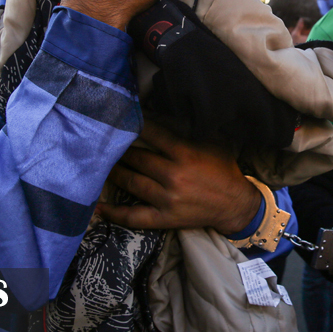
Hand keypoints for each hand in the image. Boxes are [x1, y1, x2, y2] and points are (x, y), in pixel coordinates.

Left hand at [97, 121, 260, 234]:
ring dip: (114, 172)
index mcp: (186, 154)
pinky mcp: (164, 218)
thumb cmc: (224, 169)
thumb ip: (189, 129)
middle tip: (105, 141)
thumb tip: (162, 113)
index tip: (121, 117)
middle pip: (136, 158)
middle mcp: (174, 176)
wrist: (235, 204)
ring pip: (131, 182)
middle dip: (120, 148)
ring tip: (101, 164)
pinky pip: (134, 216)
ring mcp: (167, 199)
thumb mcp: (213, 142)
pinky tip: (98, 207)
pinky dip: (114, 213)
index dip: (135, 124)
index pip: (152, 134)